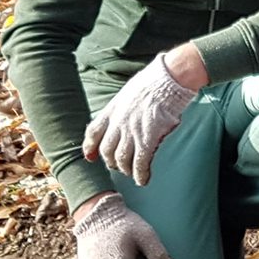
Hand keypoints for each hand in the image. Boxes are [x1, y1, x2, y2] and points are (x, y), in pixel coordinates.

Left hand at [82, 52, 197, 186]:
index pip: (93, 132)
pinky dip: (140, 174)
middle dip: (111, 161)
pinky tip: (143, 179)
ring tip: (132, 173)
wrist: (169, 79)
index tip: (90, 156)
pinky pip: (139, 162)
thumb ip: (123, 106)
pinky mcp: (147, 139)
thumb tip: (125, 111)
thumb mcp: (129, 91)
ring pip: (121, 159)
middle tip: (119, 166)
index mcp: (112, 110)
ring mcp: (131, 131)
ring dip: (126, 169)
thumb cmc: (154, 82)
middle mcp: (118, 123)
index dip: (89, 146)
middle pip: (106, 150)